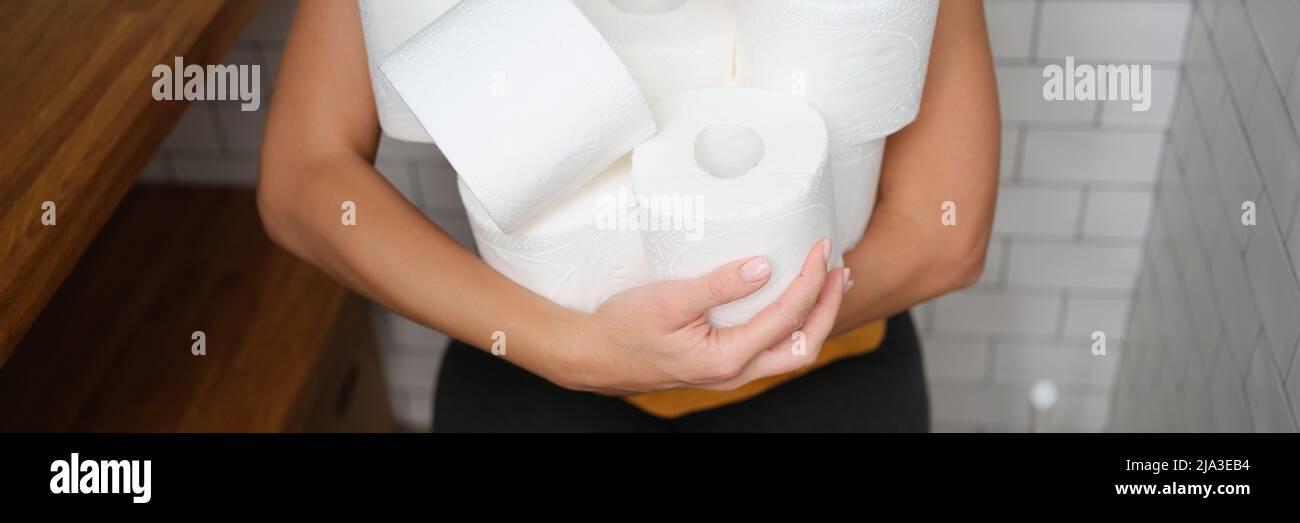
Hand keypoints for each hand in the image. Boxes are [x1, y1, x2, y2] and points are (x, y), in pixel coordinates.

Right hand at [561, 239, 847, 393]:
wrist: (595, 355)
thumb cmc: (623, 327)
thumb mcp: (668, 299)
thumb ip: (718, 285)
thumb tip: (764, 265)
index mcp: (726, 359)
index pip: (786, 318)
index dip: (810, 281)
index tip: (820, 248)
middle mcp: (735, 373)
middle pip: (803, 347)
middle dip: (828, 308)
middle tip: (839, 270)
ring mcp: (730, 374)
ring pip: (789, 353)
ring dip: (814, 319)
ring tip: (827, 284)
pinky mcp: (722, 364)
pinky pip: (770, 350)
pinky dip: (791, 325)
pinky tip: (791, 300)